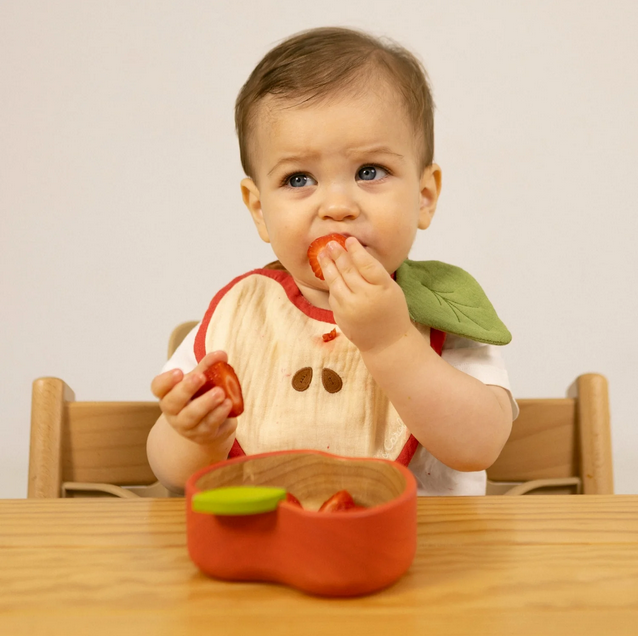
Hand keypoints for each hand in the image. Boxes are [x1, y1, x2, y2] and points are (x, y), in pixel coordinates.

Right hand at [151, 351, 236, 444]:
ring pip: (191, 416)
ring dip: (206, 403)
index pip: (158, 387)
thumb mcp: (201, 379)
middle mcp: (173, 412)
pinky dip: (219, 414)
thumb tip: (221, 354)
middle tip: (201, 377)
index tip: (179, 372)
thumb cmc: (200, 396)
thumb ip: (209, 365)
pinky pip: (209, 425)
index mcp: (168, 394)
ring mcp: (187, 426)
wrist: (209, 425)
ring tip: (220, 392)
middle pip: (172, 403)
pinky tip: (228, 404)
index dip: (166, 380)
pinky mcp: (203, 435)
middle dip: (186, 389)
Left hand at [318, 237, 412, 352]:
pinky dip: (330, 281)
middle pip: (348, 270)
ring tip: (322, 253)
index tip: (349, 240)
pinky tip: (327, 270)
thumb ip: (375, 273)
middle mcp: (365, 297)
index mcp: (382, 288)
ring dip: (327, 265)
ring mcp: (350, 307)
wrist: (386, 342)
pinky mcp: (339, 315)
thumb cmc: (391, 311)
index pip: (367, 264)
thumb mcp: (391, 289)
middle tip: (331, 242)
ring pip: (335, 280)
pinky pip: (333, 293)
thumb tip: (356, 251)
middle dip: (338, 254)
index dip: (356, 251)